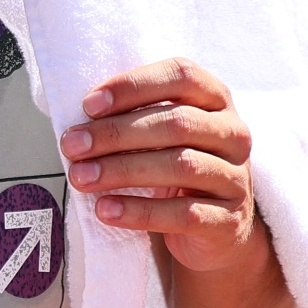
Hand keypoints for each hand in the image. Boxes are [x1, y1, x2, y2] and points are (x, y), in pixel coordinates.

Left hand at [69, 58, 289, 307]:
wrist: (218, 232)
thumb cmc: (176, 171)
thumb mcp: (164, 137)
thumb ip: (133, 119)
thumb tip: (77, 122)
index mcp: (217, 100)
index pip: (182, 76)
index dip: (134, 86)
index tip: (89, 105)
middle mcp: (234, 134)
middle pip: (177, 123)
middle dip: (117, 133)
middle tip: (72, 145)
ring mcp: (236, 178)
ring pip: (181, 165)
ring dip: (123, 170)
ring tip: (81, 178)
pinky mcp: (228, 221)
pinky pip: (183, 213)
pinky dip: (140, 211)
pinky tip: (106, 210)